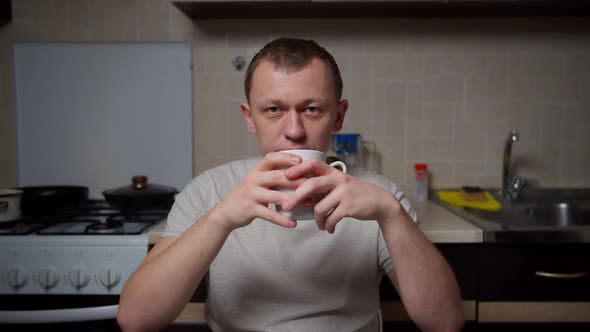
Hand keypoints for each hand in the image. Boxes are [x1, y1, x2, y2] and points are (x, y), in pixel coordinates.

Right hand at [209, 152, 305, 231]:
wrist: (225, 213)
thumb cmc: (246, 197)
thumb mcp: (255, 182)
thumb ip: (271, 177)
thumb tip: (296, 175)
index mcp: (256, 171)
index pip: (271, 158)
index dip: (286, 158)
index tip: (301, 161)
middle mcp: (253, 179)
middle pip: (278, 176)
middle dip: (298, 181)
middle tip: (314, 186)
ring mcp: (251, 194)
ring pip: (276, 195)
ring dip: (295, 200)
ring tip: (309, 205)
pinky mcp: (250, 209)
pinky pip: (270, 214)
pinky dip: (283, 220)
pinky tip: (293, 224)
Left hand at [281, 159, 400, 232]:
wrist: (379, 202)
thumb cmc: (355, 193)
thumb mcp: (340, 183)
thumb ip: (324, 185)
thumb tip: (300, 193)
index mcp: (334, 172)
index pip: (313, 164)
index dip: (298, 168)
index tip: (285, 175)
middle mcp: (338, 180)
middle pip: (311, 185)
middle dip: (295, 197)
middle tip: (285, 207)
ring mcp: (344, 193)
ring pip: (319, 207)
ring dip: (317, 219)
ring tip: (320, 224)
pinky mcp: (349, 207)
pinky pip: (331, 218)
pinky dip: (328, 225)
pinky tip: (329, 228)